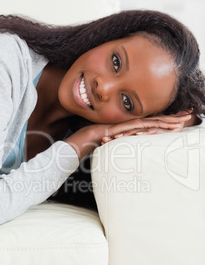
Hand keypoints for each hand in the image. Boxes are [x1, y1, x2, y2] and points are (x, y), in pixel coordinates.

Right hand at [65, 111, 191, 160]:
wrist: (77, 144)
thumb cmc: (90, 145)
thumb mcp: (109, 145)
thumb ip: (118, 144)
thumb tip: (126, 148)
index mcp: (127, 127)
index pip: (150, 123)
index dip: (165, 120)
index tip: (179, 120)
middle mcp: (126, 124)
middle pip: (153, 120)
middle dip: (171, 118)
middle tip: (188, 115)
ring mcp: (121, 126)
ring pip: (147, 122)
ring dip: (165, 122)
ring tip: (180, 122)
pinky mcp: (116, 129)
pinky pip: (134, 128)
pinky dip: (147, 127)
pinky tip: (158, 126)